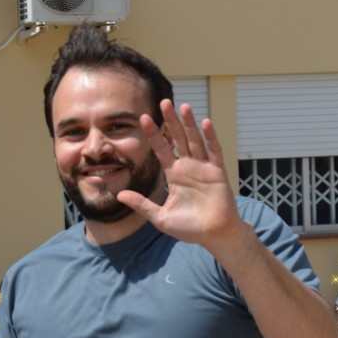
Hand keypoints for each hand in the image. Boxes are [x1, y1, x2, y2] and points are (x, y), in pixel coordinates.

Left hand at [117, 102, 243, 253]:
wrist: (214, 236)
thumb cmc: (190, 228)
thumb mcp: (160, 217)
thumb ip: (142, 205)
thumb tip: (119, 195)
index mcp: (175, 175)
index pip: (162, 149)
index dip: (154, 134)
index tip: (144, 118)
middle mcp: (189, 168)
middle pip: (178, 139)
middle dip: (171, 121)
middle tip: (164, 102)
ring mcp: (204, 168)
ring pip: (195, 141)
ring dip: (190, 124)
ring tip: (183, 106)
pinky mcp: (218, 172)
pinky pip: (214, 151)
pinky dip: (210, 137)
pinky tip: (205, 122)